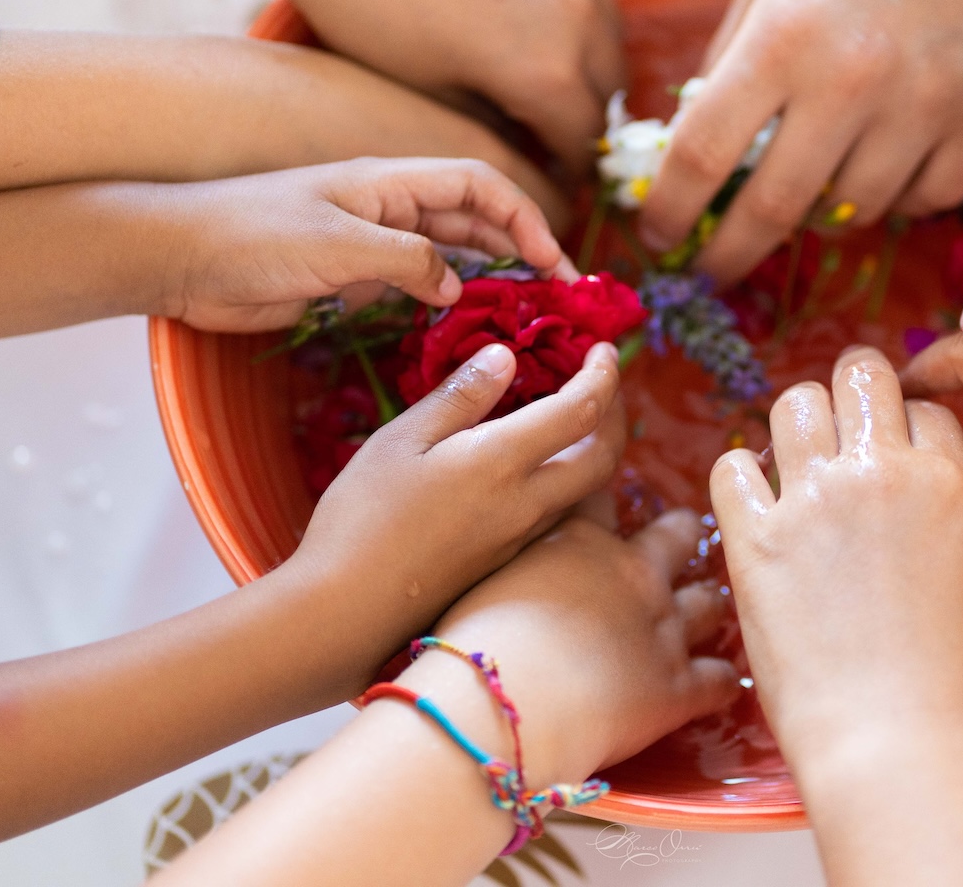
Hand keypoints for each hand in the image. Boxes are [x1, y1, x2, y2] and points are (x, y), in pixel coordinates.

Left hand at [154, 156, 573, 333]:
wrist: (180, 259)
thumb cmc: (253, 237)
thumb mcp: (340, 246)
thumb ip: (407, 262)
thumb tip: (457, 288)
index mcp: (389, 182)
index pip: (477, 185)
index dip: (522, 215)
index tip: (551, 261)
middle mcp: (388, 208)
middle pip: (473, 220)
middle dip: (521, 249)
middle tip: (559, 295)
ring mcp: (372, 244)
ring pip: (450, 255)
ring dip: (492, 277)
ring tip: (528, 312)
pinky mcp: (352, 280)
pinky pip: (416, 287)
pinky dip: (448, 303)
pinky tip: (468, 328)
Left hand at [233, 0, 623, 173]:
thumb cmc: (369, 16)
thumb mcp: (435, 96)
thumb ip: (499, 124)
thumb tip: (528, 141)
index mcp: (546, 69)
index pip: (583, 138)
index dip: (569, 169)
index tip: (555, 179)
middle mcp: (574, 14)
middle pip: (609, 84)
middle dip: (585, 113)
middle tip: (552, 130)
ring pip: (606, 26)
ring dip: (588, 58)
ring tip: (548, 73)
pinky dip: (568, 7)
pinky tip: (525, 14)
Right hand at [288, 340, 627, 700]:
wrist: (346, 612)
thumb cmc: (363, 517)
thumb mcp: (401, 439)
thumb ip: (460, 396)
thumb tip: (507, 357)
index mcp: (502, 463)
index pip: (581, 412)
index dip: (602, 375)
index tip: (603, 349)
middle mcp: (526, 505)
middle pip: (604, 458)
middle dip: (615, 414)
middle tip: (602, 380)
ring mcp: (519, 541)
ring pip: (585, 490)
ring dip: (595, 448)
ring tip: (576, 416)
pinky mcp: (505, 563)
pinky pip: (558, 513)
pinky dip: (567, 477)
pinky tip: (538, 466)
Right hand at [413, 510, 739, 786]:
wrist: (502, 707)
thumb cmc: (472, 645)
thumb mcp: (482, 582)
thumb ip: (513, 568)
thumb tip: (507, 578)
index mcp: (578, 542)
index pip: (598, 499)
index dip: (602, 498)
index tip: (602, 496)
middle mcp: (632, 574)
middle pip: (676, 535)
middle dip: (680, 534)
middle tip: (679, 537)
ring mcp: (663, 629)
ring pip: (708, 603)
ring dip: (705, 607)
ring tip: (703, 613)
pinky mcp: (678, 688)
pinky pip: (719, 681)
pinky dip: (720, 684)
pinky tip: (718, 688)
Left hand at [640, 0, 962, 283]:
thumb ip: (725, 70)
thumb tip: (687, 158)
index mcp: (781, 40)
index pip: (702, 152)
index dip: (669, 210)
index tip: (657, 236)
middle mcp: (848, 80)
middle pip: (771, 209)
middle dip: (729, 254)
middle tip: (710, 269)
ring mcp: (918, 108)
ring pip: (847, 214)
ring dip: (815, 218)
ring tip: (808, 187)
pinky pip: (916, 204)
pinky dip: (890, 200)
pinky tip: (879, 167)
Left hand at [711, 346, 962, 886]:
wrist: (889, 737)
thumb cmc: (946, 681)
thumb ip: (953, 523)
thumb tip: (929, 502)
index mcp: (947, 482)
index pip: (922, 404)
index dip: (905, 423)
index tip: (890, 447)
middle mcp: (881, 473)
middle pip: (858, 373)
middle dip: (849, 392)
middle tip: (838, 428)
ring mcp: (813, 500)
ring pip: (793, 402)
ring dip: (794, 424)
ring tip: (793, 462)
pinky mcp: (755, 536)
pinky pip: (730, 465)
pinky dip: (739, 476)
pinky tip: (752, 504)